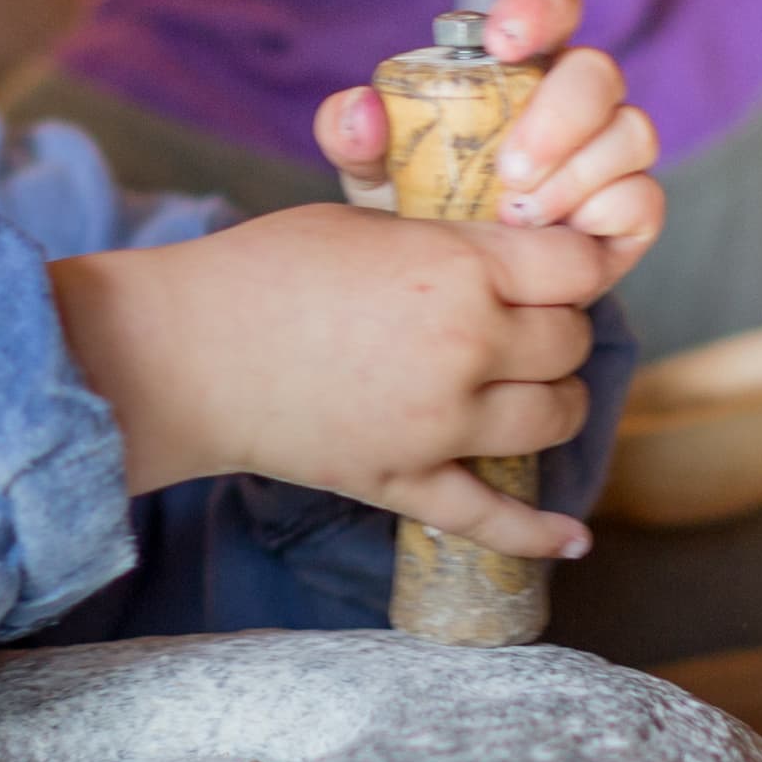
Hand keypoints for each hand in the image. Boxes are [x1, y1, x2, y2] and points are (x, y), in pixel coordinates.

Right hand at [51, 204, 610, 558]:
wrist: (183, 352)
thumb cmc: (263, 268)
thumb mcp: (367, 223)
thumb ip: (450, 241)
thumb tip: (510, 252)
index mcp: (458, 268)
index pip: (577, 265)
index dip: (578, 260)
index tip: (565, 264)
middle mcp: (465, 346)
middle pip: (572, 342)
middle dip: (559, 328)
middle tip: (528, 321)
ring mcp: (440, 423)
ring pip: (556, 419)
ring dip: (554, 402)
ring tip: (528, 389)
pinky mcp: (406, 480)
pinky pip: (494, 518)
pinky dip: (541, 532)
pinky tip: (576, 539)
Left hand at [315, 0, 665, 262]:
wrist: (449, 292)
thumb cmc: (418, 209)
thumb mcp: (373, 174)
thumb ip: (354, 137)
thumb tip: (359, 110)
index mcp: (519, 67)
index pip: (552, 5)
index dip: (539, 7)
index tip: (503, 42)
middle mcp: (575, 100)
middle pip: (598, 71)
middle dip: (559, 116)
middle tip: (508, 171)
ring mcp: (610, 153)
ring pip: (632, 131)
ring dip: (576, 175)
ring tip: (516, 216)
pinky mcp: (629, 210)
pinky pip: (643, 197)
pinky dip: (602, 214)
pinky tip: (555, 238)